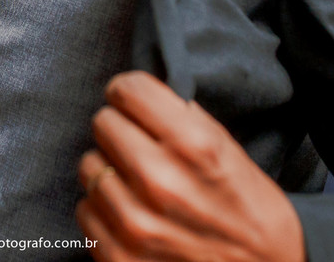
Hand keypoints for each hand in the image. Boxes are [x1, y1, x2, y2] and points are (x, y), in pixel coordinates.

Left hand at [76, 71, 304, 261]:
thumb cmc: (247, 207)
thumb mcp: (226, 148)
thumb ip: (180, 117)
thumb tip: (136, 94)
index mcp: (193, 144)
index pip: (127, 89)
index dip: (131, 95)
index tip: (135, 105)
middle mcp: (160, 180)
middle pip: (102, 123)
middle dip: (121, 131)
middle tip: (141, 147)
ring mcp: (136, 223)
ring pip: (89, 166)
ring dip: (110, 171)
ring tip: (139, 185)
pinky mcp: (119, 256)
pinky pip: (86, 209)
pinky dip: (105, 210)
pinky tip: (133, 214)